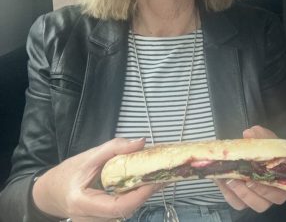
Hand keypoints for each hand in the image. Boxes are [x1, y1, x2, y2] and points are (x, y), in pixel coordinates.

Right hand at [33, 137, 161, 220]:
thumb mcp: (89, 156)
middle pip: (126, 210)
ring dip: (142, 195)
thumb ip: (115, 148)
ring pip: (127, 211)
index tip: (155, 180)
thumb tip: (141, 142)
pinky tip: (142, 184)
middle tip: (163, 174)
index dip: (140, 195)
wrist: (52, 192)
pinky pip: (123, 211)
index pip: (118, 207)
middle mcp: (90, 218)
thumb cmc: (68, 174)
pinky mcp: (104, 221)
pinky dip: (135, 197)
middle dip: (146, 192)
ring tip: (156, 176)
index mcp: (83, 203)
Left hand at [215, 125, 285, 212]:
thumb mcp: (265, 139)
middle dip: (250, 192)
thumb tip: (249, 133)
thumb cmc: (266, 149)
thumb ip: (260, 136)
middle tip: (240, 178)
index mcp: (282, 181)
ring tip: (229, 179)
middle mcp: (272, 195)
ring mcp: (257, 199)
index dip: (266, 189)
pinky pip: (236, 203)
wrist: (254, 152)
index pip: (279, 192)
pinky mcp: (243, 201)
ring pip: (249, 204)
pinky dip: (228, 193)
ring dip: (239, 193)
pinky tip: (222, 180)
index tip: (254, 177)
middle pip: (263, 203)